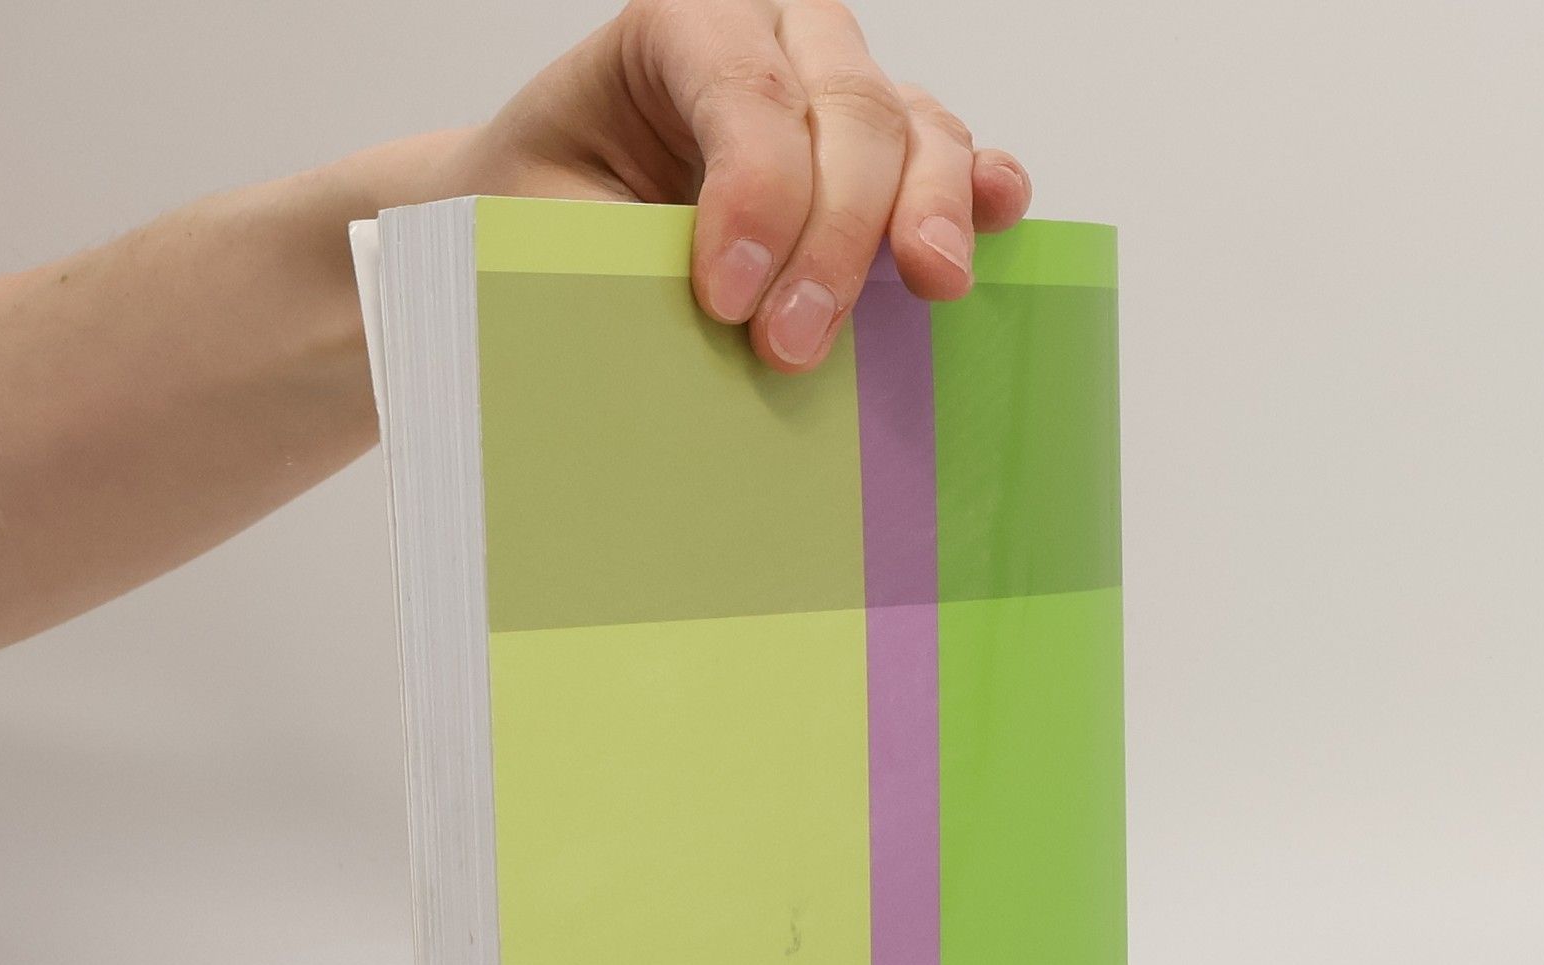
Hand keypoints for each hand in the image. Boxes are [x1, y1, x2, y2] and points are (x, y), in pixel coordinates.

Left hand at [439, 0, 1032, 371]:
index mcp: (681, 20)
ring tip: (930, 292)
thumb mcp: (553, 227)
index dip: (755, 194)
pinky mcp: (884, 151)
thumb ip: (626, 262)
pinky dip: (979, 191)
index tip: (728, 301)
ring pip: (914, 129)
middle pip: (848, 113)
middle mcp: (777, 32)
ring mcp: (842, 85)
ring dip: (924, 218)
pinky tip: (999, 222)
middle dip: (834, 238)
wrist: (545, 208)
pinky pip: (951, 157)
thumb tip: (701, 352)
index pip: (744, 89)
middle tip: (792, 348)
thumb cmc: (544, 210)